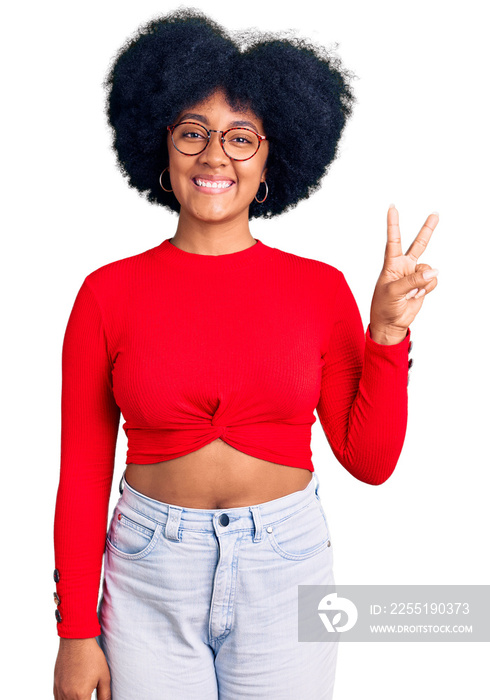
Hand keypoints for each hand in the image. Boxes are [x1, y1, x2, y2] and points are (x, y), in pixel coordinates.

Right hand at [53, 637, 110, 699]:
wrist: (76, 639)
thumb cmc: (91, 655)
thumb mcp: (104, 676)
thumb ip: (104, 694)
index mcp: (80, 695)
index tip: (92, 698)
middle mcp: (67, 695)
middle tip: (88, 696)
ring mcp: (59, 689)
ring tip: (82, 695)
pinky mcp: (56, 683)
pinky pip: (57, 698)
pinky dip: (64, 699)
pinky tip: (72, 696)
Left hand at [370, 205, 439, 340]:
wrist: (390, 323)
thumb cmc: (384, 306)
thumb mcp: (394, 292)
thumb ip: (413, 280)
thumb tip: (433, 271)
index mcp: (391, 264)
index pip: (393, 240)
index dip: (393, 224)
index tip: (392, 208)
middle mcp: (404, 266)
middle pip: (418, 244)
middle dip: (427, 230)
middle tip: (435, 214)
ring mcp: (414, 275)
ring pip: (428, 269)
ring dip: (423, 282)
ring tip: (411, 293)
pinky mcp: (423, 285)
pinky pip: (432, 280)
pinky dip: (427, 288)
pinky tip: (417, 295)